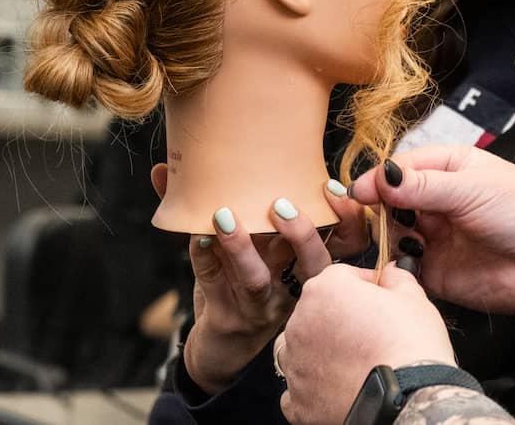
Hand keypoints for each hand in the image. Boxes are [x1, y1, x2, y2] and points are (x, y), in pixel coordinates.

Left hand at [151, 164, 370, 394]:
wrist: (221, 347)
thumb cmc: (240, 284)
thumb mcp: (247, 248)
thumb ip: (216, 205)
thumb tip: (168, 167)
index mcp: (303, 264)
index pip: (343, 243)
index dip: (346, 219)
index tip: (332, 188)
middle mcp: (288, 286)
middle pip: (314, 265)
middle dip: (304, 233)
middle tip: (281, 204)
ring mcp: (258, 305)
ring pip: (256, 279)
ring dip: (240, 247)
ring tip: (223, 216)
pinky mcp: (226, 317)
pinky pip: (214, 285)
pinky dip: (204, 257)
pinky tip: (195, 237)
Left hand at [278, 264, 453, 424]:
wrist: (407, 401)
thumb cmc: (411, 347)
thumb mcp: (414, 298)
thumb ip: (397, 277)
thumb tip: (391, 273)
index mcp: (324, 289)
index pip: (342, 276)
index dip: (366, 286)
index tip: (381, 299)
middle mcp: (300, 323)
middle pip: (318, 310)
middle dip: (341, 318)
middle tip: (372, 332)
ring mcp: (295, 364)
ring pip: (301, 347)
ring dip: (320, 350)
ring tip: (351, 360)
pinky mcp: (297, 400)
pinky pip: (299, 388)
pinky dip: (315, 387)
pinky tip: (338, 386)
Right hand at [352, 146, 514, 344]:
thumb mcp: (474, 190)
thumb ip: (424, 187)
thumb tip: (380, 177)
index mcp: (452, 169)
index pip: (405, 166)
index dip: (382, 177)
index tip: (361, 190)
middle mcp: (440, 200)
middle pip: (393, 197)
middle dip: (377, 204)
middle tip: (361, 213)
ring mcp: (435, 236)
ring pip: (393, 229)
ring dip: (384, 231)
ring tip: (380, 236)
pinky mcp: (434, 272)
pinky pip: (402, 264)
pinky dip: (392, 262)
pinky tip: (392, 261)